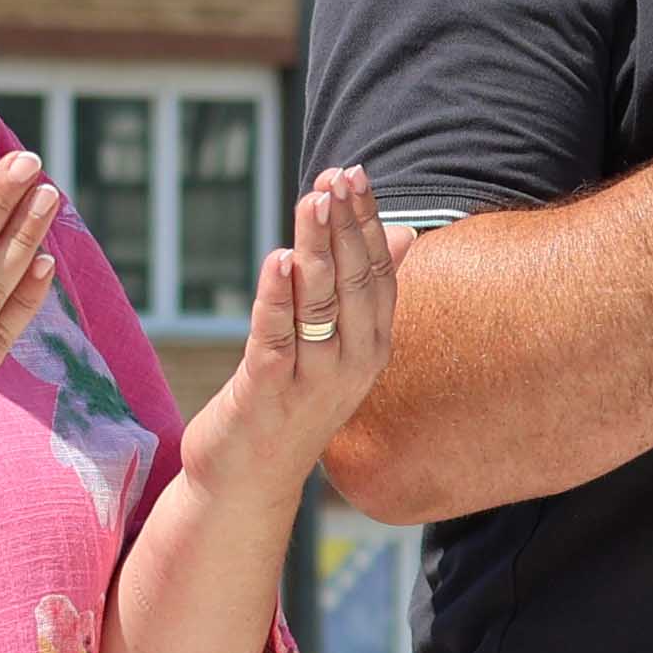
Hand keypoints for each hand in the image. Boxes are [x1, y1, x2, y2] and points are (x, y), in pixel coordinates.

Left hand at [180, 171, 408, 494]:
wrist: (247, 478)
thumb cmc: (291, 402)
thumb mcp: (337, 345)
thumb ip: (366, 291)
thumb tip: (404, 234)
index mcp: (372, 345)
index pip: (378, 273)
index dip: (366, 222)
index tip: (355, 175)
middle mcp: (351, 363)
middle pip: (354, 283)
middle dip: (346, 226)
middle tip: (338, 175)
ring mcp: (311, 380)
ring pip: (320, 305)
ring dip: (316, 249)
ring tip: (312, 201)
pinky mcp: (267, 393)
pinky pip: (276, 337)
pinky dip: (277, 297)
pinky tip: (277, 259)